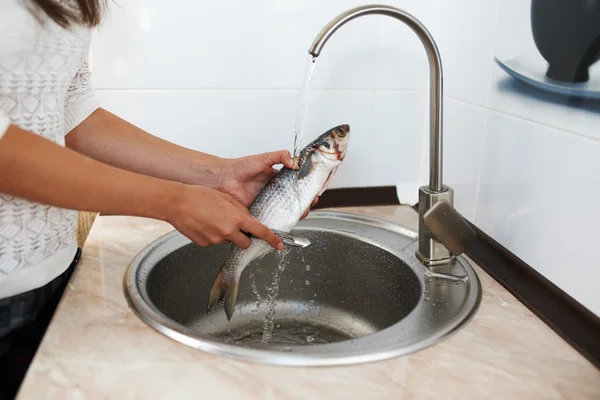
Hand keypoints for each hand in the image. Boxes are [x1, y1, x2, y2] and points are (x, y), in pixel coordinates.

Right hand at [167, 185, 283, 249]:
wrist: (177, 203)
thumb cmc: (199, 196)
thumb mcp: (226, 198)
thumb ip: (240, 211)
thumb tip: (247, 219)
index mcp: (237, 219)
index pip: (260, 232)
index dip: (272, 239)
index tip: (279, 245)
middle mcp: (228, 232)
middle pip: (246, 243)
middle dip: (245, 238)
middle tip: (237, 227)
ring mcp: (216, 240)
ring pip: (229, 241)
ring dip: (227, 234)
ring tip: (214, 220)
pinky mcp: (205, 244)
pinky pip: (215, 242)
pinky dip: (213, 235)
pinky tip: (205, 224)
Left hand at [217, 150, 318, 216]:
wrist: (223, 179)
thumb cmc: (240, 167)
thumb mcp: (264, 158)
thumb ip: (280, 156)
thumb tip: (295, 162)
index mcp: (278, 179)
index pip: (297, 185)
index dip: (307, 189)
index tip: (314, 191)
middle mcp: (274, 193)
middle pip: (294, 201)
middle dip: (305, 204)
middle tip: (309, 203)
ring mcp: (268, 204)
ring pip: (286, 212)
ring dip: (295, 214)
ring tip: (301, 213)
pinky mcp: (260, 213)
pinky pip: (272, 220)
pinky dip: (279, 223)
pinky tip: (286, 223)